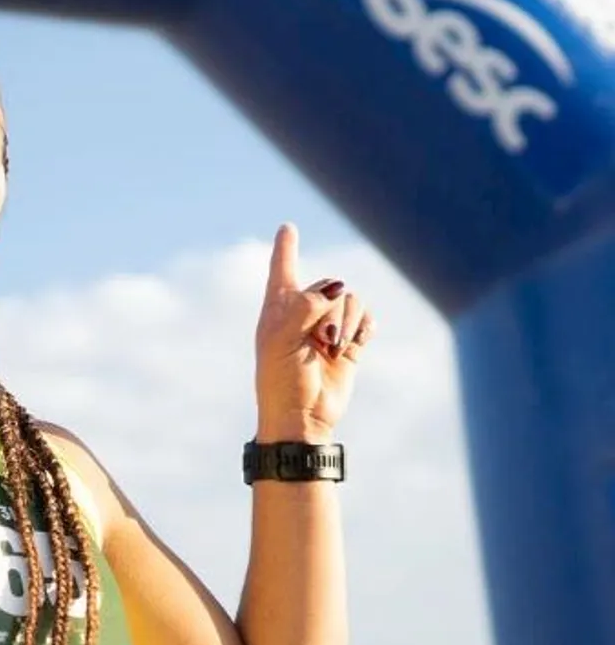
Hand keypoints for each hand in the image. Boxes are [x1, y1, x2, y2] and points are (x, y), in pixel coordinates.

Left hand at [253, 224, 374, 439]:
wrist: (302, 417)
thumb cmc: (281, 379)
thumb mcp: (281, 338)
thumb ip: (305, 305)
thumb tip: (338, 287)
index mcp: (278, 308)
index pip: (282, 270)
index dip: (286, 248)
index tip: (287, 227)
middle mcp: (303, 313)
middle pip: (329, 284)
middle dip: (329, 307)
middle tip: (319, 340)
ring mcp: (328, 328)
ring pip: (350, 301)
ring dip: (346, 322)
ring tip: (333, 347)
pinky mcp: (350, 345)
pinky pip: (366, 320)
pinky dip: (363, 328)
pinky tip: (353, 344)